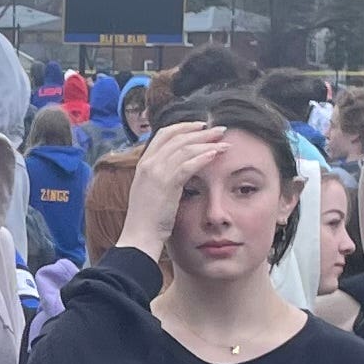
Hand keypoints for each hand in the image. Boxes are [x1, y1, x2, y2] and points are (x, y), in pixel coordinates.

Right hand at [118, 122, 223, 260]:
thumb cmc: (147, 220)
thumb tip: (179, 170)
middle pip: (177, 137)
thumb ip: (162, 177)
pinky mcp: (166, 184)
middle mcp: (148, 164)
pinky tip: (216, 154)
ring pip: (184, 148)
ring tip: (224, 142)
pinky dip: (203, 157)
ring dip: (207, 143)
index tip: (201, 127)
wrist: (139, 236)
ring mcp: (156, 172)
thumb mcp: (151, 192)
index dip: (184, 127)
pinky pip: (187, 165)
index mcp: (143, 164)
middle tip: (219, 130)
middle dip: (200, 132)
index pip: (164, 134)